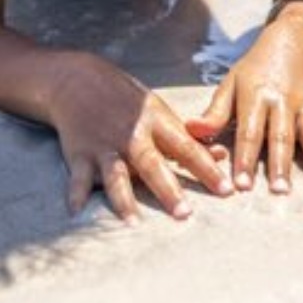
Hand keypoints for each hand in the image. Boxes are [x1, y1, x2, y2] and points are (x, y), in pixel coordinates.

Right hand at [48, 54, 233, 223]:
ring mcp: (104, 145)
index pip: (186, 147)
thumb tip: (221, 155)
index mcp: (155, 122)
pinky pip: (78, 177)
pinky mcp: (80, 154)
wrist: (78, 79)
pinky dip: (76, 193)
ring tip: (133, 223)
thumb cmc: (127, 100)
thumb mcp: (159, 110)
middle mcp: (131, 135)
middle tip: (185, 214)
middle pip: (152, 164)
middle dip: (168, 189)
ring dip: (124, 199)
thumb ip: (187, 137)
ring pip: (115, 175)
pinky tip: (77, 211)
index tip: (225, 190)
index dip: (206, 169)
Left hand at [185, 19, 302, 193]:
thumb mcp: (231, 82)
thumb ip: (215, 111)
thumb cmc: (255, 67)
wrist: (292, 39)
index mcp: (257, 96)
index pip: (250, 132)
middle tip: (281, 191)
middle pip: (282, 137)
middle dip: (281, 165)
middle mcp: (284, 101)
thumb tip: (192, 131)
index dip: (245, 159)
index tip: (242, 184)